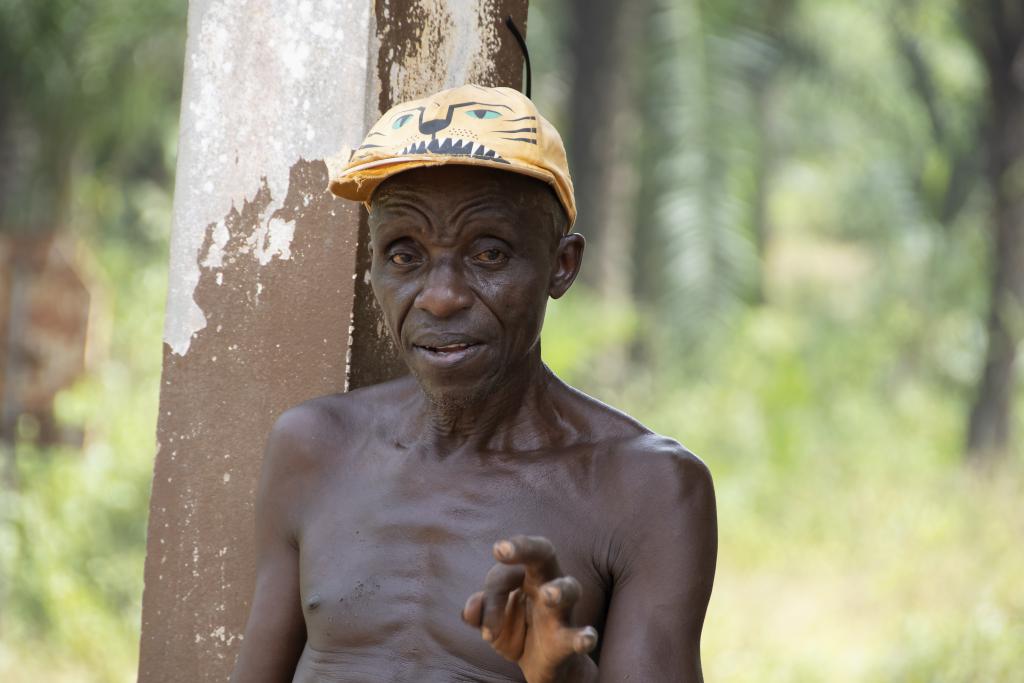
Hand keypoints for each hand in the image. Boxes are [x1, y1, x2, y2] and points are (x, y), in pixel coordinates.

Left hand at [461, 535, 598, 682]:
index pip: (504, 573)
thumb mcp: (492, 622)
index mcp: (526, 575)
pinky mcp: (568, 641)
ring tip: (549, 595)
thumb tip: (470, 610)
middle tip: (501, 549)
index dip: (491, 597)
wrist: (540, 666)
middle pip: (544, 553)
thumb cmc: (516, 630)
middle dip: (525, 547)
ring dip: (559, 590)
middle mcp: (548, 584)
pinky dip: (584, 636)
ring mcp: (561, 611)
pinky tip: (586, 638)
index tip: (482, 624)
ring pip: (569, 588)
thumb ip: (480, 612)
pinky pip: (578, 635)